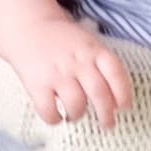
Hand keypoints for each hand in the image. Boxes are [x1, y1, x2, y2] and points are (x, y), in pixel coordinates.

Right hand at [8, 22, 131, 129]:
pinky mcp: (37, 83)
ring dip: (78, 115)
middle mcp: (77, 61)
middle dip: (106, 114)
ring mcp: (57, 73)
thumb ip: (100, 65)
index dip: (123, 93)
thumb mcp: (86, 43)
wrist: (26, 26)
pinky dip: (54, 118)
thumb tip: (114, 100)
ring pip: (76, 104)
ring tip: (74, 115)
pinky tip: (56, 115)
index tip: (124, 107)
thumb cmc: (61, 39)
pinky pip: (49, 109)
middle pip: (99, 93)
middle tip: (108, 124)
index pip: (116, 73)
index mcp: (93, 50)